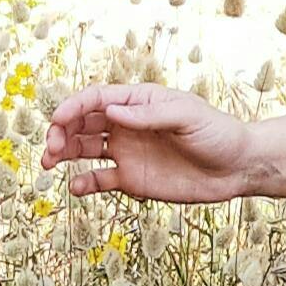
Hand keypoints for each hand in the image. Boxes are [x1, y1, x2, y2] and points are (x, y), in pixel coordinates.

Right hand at [40, 83, 255, 203]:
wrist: (236, 168)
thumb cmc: (217, 133)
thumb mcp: (187, 116)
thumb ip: (149, 115)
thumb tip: (111, 111)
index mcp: (140, 102)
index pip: (98, 98)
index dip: (74, 106)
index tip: (58, 120)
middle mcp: (128, 124)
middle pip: (83, 122)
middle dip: (61, 130)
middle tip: (52, 147)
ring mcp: (127, 151)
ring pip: (84, 148)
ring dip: (63, 153)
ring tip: (49, 163)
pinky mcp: (132, 179)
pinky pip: (99, 179)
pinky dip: (84, 183)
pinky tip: (75, 187)